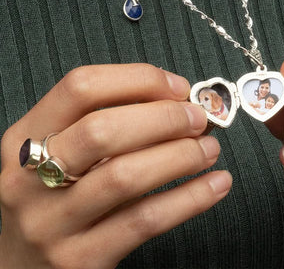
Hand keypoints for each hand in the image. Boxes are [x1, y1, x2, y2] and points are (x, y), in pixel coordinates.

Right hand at [0, 64, 231, 268]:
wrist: (20, 266)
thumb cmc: (52, 195)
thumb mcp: (60, 152)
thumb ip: (104, 123)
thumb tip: (174, 101)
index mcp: (25, 137)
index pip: (81, 87)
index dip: (137, 79)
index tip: (176, 88)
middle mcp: (30, 177)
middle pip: (102, 130)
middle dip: (164, 118)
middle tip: (198, 119)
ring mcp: (53, 223)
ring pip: (126, 176)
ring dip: (181, 155)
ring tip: (209, 148)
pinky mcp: (82, 259)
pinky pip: (146, 221)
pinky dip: (190, 198)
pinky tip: (215, 184)